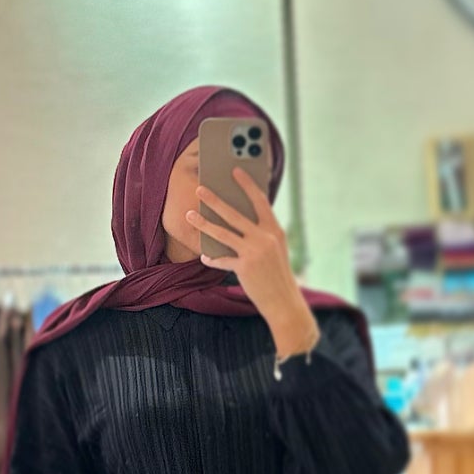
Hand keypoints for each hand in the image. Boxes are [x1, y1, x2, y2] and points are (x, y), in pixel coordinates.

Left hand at [186, 168, 319, 357]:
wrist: (284, 303)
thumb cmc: (277, 275)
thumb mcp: (275, 250)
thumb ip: (260, 234)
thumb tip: (237, 222)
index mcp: (275, 230)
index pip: (260, 201)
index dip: (247, 185)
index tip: (236, 171)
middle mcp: (265, 238)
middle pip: (235, 214)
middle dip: (215, 200)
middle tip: (200, 188)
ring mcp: (254, 252)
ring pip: (223, 233)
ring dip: (204, 223)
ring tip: (190, 214)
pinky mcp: (244, 267)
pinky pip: (222, 259)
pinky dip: (212, 258)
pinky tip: (204, 257)